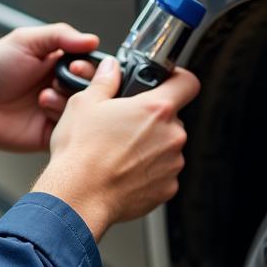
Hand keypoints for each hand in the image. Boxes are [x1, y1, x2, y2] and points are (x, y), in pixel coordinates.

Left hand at [0, 24, 99, 150]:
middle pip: (94, 89)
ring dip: (66, 101)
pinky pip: (72, 131)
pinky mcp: (51, 133)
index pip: (91, 66)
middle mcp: (62, 87)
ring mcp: (58, 111)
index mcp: (60, 64)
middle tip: (59, 82)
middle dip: (80, 85)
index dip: (89, 67)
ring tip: (43, 98)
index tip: (75, 65)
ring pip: (85, 111)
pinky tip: (42, 110)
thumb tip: (92, 39)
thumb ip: (61, 35)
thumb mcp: (26, 41)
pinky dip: (62, 120)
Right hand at [32, 57, 200, 238]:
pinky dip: (149, 171)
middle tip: (127, 124)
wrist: (78, 197)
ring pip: (168, 146)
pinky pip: (163, 172)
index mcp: (156, 109)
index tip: (168, 82)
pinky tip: (124, 171)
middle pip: (172, 117)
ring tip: (121, 151)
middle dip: (153, 119)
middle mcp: (172, 136)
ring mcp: (172, 164)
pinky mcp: (167, 188)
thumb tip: (111, 69)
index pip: (188, 83)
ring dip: (151, 146)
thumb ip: (105, 81)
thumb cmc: (81, 153)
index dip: (178, 79)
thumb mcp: (85, 104)